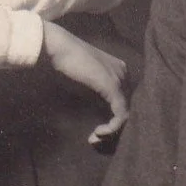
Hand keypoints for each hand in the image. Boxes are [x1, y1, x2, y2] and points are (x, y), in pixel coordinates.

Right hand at [41, 21, 129, 145]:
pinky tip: (98, 132)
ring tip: (95, 138)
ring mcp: (120, 79)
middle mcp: (124, 73)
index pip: (124, 99)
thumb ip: (94, 90)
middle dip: (113, 127)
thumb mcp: (84, 79)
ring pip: (126, 113)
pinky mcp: (113, 87)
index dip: (113, 118)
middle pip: (127, 107)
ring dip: (112, 131)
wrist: (58, 47)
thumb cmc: (64, 61)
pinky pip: (121, 114)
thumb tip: (97, 110)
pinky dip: (112, 127)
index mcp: (119, 69)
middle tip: (96, 138)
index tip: (96, 130)